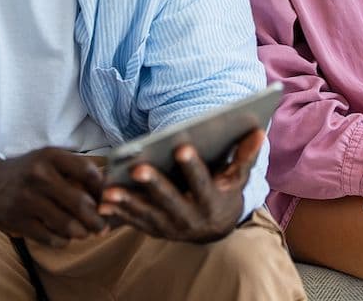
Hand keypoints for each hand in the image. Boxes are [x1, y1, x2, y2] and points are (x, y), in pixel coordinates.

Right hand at [0, 147, 109, 246]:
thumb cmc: (28, 172)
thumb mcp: (48, 159)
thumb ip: (76, 169)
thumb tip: (109, 187)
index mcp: (51, 156)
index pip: (87, 171)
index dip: (103, 188)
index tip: (110, 198)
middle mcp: (39, 176)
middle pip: (79, 202)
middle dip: (97, 218)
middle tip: (104, 226)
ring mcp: (27, 199)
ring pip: (66, 223)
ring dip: (82, 232)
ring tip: (87, 232)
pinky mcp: (18, 220)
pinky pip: (50, 237)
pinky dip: (63, 240)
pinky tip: (66, 237)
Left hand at [98, 128, 262, 243]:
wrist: (215, 228)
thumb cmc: (225, 192)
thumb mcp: (238, 177)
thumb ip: (244, 155)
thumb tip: (258, 131)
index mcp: (213, 202)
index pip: (203, 183)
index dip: (193, 166)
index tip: (182, 146)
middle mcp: (192, 218)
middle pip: (171, 201)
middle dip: (154, 185)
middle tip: (138, 168)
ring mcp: (171, 228)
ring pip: (148, 214)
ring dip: (128, 202)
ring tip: (110, 189)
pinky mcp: (155, 231)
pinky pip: (135, 222)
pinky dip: (120, 213)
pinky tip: (104, 200)